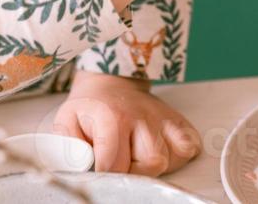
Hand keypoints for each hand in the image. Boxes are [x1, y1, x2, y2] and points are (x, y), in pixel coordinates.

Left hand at [53, 71, 199, 175]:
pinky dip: (179, 154)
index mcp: (113, 118)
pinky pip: (190, 146)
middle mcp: (143, 117)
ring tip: (137, 157)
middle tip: (120, 163)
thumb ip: (69, 148)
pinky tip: (162, 151)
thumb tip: (81, 170)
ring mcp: (163, 118)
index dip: (105, 176)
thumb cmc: (90, 107)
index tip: (99, 173)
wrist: (112, 81)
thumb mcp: (67, 121)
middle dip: (134, 173)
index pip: (115, 164)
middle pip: (151, 164)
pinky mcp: (178, 121)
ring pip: (172, 158)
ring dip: (155, 166)